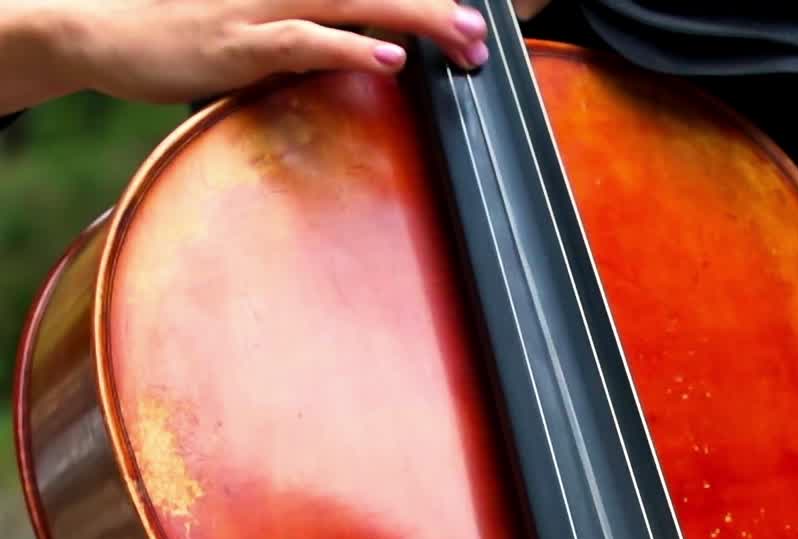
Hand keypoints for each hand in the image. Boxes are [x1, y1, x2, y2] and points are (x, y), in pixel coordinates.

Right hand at [2, 0, 553, 111]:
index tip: (466, 25)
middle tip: (482, 37)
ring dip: (411, 21)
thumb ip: (303, 41)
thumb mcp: (252, 33)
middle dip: (433, 10)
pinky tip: (388, 59)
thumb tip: (354, 59)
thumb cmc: (179, 33)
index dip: (414, 2)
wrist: (100, 30)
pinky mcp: (239, 41)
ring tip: (459, 39)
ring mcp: (261, 8)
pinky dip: (349, 48)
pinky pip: (303, 40)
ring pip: (351, 3)